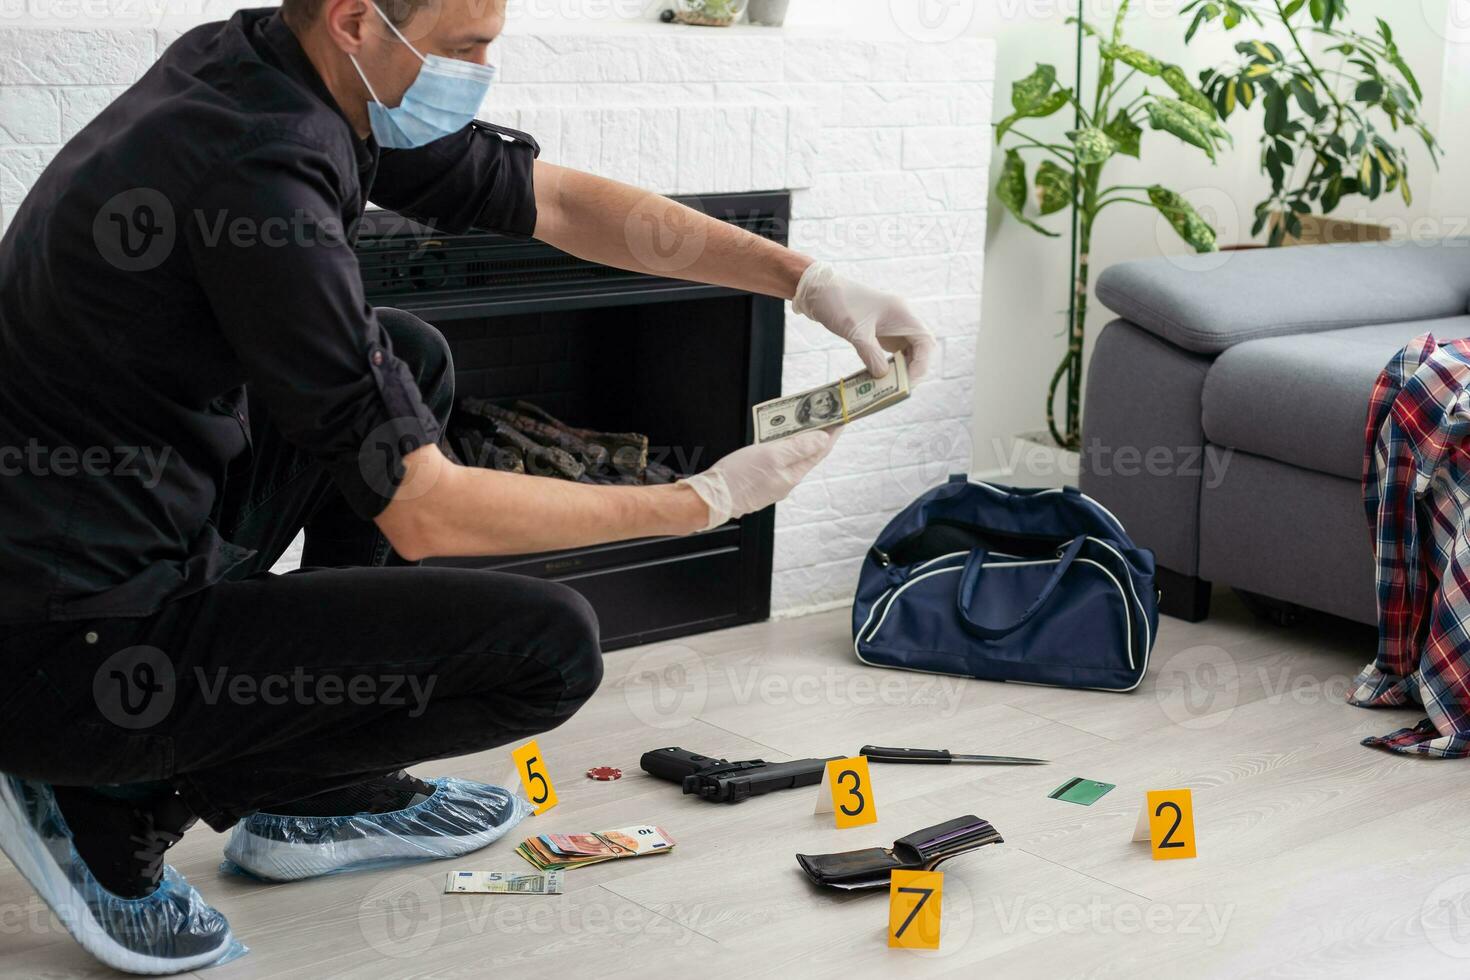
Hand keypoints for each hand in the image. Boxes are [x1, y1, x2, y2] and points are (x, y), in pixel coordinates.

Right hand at [680, 429, 840, 530]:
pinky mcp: (760, 483)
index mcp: (792, 475)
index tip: (840, 417)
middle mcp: (786, 481)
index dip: (831, 432)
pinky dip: (784, 449)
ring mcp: (773, 483)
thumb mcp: (771, 456)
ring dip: (800, 441)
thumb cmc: (737, 478)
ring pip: (793, 458)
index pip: (820, 450)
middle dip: (817, 434)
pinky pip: (778, 463)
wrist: (710, 499)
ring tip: (804, 424)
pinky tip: (779, 441)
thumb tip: (823, 440)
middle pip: (808, 454)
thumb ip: (798, 448)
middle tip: (823, 415)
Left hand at [792, 261, 936, 381]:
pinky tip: (882, 378)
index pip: (925, 341)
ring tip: (892, 387)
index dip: (922, 363)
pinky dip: (891, 365)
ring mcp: (893, 325)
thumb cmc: (838, 303)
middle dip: (914, 369)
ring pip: (908, 351)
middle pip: (920, 348)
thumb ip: (871, 354)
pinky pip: (894, 352)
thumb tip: (883, 377)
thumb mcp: (855, 332)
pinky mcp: (881, 332)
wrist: (818, 289)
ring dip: (903, 369)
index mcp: (902, 313)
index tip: (909, 381)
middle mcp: (902, 319)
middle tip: (901, 389)